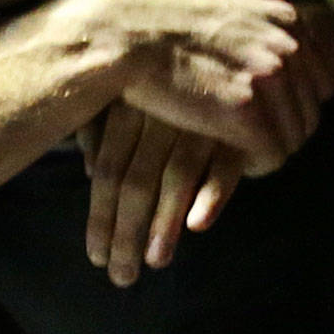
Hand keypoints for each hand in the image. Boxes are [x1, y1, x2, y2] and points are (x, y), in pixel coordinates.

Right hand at [74, 0, 332, 173]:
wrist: (122, 31)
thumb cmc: (158, 20)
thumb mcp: (222, 5)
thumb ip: (256, 27)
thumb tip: (272, 47)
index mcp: (285, 21)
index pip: (316, 82)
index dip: (290, 106)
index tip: (262, 118)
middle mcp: (287, 47)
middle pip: (308, 112)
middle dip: (281, 131)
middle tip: (248, 142)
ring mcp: (269, 79)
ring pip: (294, 138)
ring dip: (268, 150)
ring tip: (238, 151)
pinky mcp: (246, 113)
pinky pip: (272, 156)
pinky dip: (255, 165)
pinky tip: (232, 161)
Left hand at [80, 100, 244, 285]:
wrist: (242, 57)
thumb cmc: (179, 85)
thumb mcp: (136, 97)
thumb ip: (105, 128)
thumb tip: (88, 168)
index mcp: (129, 103)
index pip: (107, 170)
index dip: (100, 216)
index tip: (97, 257)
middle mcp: (162, 110)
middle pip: (135, 180)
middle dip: (126, 233)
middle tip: (122, 276)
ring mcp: (203, 117)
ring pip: (176, 176)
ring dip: (164, 223)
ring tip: (155, 261)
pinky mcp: (244, 126)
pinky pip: (225, 163)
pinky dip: (212, 194)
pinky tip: (198, 225)